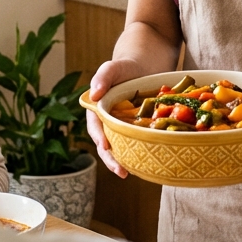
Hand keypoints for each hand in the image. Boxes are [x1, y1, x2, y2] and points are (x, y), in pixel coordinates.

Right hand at [86, 58, 145, 179]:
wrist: (144, 68)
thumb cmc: (125, 67)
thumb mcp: (113, 67)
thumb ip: (103, 77)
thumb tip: (94, 94)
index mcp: (97, 110)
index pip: (95, 127)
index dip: (99, 137)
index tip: (105, 146)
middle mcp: (107, 122)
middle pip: (106, 143)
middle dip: (111, 159)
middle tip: (121, 171)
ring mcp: (121, 128)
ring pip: (120, 147)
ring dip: (123, 161)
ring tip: (130, 174)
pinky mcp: (135, 131)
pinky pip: (136, 143)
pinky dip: (138, 153)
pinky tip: (147, 163)